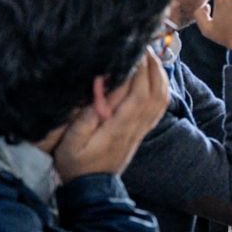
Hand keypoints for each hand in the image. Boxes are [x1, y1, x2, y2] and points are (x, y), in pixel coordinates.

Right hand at [52, 52, 170, 180]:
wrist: (91, 188)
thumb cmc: (76, 163)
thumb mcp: (70, 143)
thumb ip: (84, 116)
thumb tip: (98, 88)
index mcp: (118, 127)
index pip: (138, 93)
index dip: (139, 69)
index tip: (132, 48)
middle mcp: (135, 127)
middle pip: (154, 91)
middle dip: (151, 65)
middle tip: (141, 44)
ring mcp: (142, 129)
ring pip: (161, 97)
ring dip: (159, 73)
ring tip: (148, 54)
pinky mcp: (142, 130)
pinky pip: (160, 105)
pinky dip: (161, 86)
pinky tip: (153, 74)